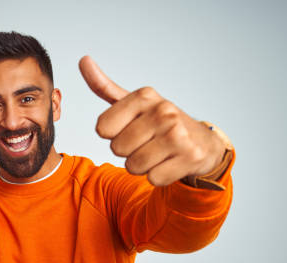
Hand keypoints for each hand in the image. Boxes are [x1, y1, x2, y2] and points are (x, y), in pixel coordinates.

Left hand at [79, 56, 226, 185]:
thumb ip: (104, 87)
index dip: (113, 134)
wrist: (203, 143)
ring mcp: (178, 134)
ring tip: (157, 154)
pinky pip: (153, 178)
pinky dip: (158, 176)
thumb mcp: (133, 103)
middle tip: (147, 143)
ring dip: (141, 166)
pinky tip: (170, 163)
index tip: (130, 128)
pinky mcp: (190, 157)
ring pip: (133, 166)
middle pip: (117, 149)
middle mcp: (163, 111)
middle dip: (128, 152)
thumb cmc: (160, 123)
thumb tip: (83, 60)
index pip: (102, 128)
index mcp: (145, 96)